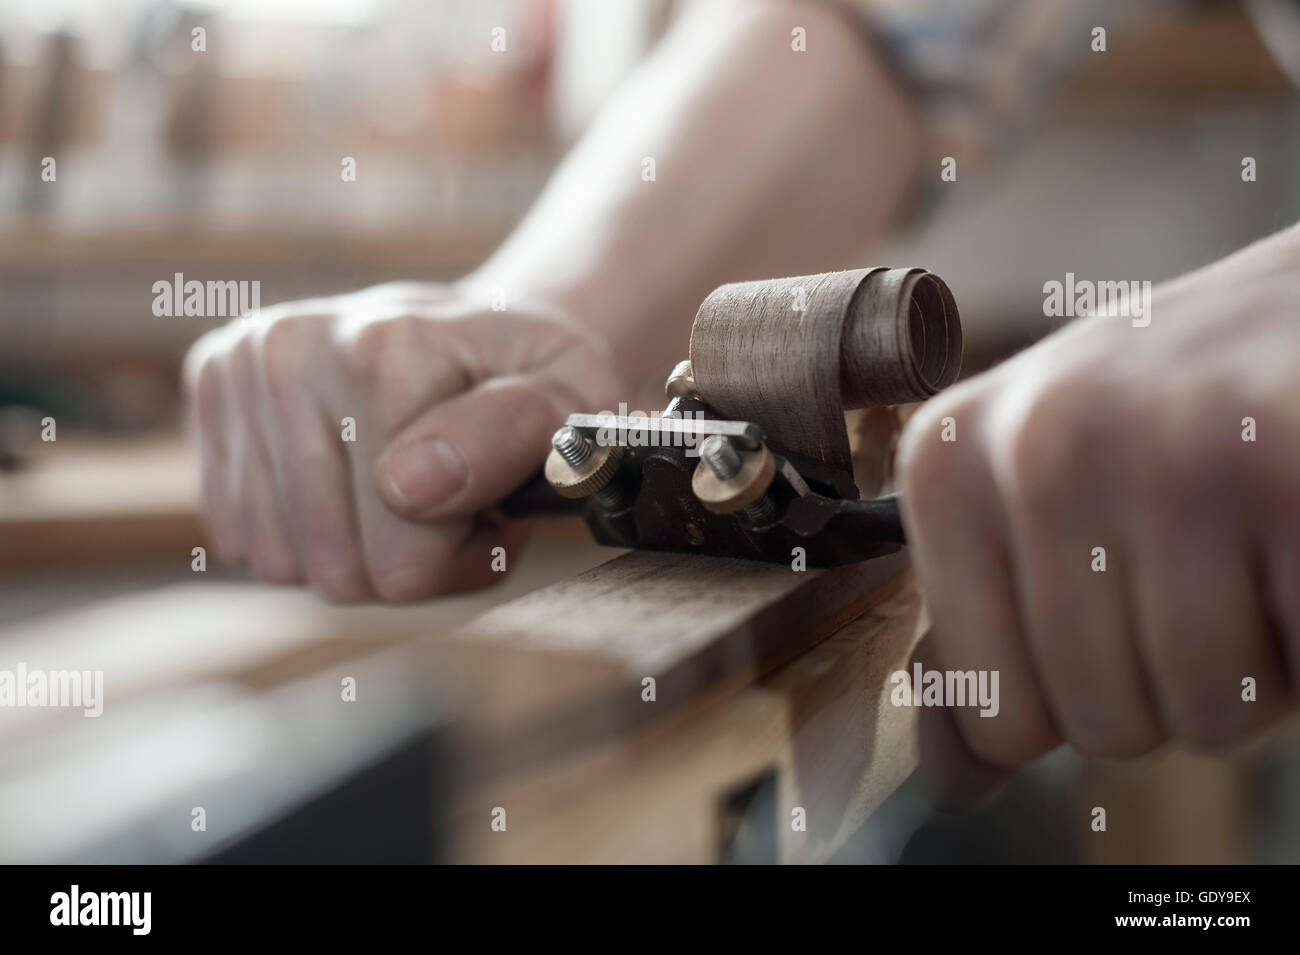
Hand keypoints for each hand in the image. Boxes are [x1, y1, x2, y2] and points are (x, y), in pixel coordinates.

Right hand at [182, 282, 624, 600]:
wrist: (484, 326)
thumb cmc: (537, 377)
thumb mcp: (571, 403)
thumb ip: (509, 438)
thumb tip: (407, 486)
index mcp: (387, 353)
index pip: (402, 562)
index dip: (464, 558)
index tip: (496, 511)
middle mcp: (294, 350)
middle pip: (336, 571)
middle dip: (408, 560)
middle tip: (454, 503)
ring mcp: (243, 364)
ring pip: (283, 563)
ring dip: (354, 550)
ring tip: (409, 489)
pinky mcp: (212, 383)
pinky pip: (240, 535)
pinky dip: (300, 531)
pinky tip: (351, 480)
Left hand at [898, 225, 1299, 777]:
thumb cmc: (1174, 418)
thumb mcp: (1039, 500)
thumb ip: (986, 633)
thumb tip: (951, 774)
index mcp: (949, 461)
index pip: (994, 717)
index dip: (1075, 695)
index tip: (1113, 595)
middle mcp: (1039, 445)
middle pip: (1102, 726)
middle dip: (1174, 678)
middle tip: (1206, 558)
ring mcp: (1166, 453)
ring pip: (1207, 715)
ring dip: (1255, 663)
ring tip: (1253, 541)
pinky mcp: (1291, 471)